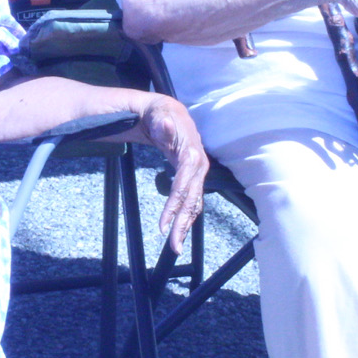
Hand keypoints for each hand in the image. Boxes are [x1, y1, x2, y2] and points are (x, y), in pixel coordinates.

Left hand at [133, 95, 207, 252]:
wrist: (167, 111)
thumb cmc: (160, 113)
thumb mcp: (158, 113)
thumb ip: (162, 122)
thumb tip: (166, 124)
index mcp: (191, 152)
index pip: (183, 184)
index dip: (174, 204)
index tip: (163, 224)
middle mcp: (198, 165)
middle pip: (191, 199)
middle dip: (182, 223)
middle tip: (173, 246)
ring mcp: (196, 172)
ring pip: (193, 202)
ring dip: (185, 225)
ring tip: (175, 246)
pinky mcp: (191, 177)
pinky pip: (191, 199)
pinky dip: (186, 216)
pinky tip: (179, 230)